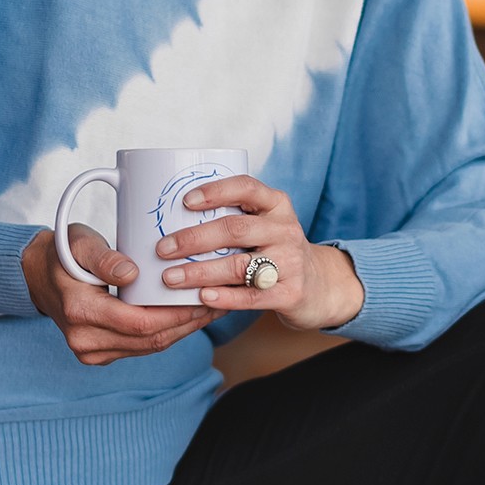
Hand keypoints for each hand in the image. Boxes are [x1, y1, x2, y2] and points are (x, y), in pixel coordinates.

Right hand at [22, 223, 210, 367]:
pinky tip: (188, 316)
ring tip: (210, 308)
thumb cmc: (63, 254)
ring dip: (183, 330)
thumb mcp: (79, 243)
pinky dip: (168, 332)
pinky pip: (142, 347)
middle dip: (188, 323)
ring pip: (150, 347)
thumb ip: (104, 257)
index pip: (140, 323)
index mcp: (80, 312)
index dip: (177, 314)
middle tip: (218, 300)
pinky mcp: (100, 353)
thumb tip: (132, 274)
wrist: (38, 276)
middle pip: (150, 339)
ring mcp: (91, 352)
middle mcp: (85, 340)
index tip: (204, 296)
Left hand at [151, 174, 364, 333]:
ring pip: (239, 265)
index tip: (184, 201)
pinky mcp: (290, 293)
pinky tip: (202, 297)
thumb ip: (233, 219)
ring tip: (171, 278)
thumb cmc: (276, 251)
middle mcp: (285, 230)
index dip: (215, 192)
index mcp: (276, 205)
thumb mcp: (265, 226)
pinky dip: (225, 297)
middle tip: (163, 249)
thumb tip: (171, 221)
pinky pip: (252, 295)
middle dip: (194, 239)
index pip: (246, 188)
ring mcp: (290, 262)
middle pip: (235, 230)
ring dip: (201, 272)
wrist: (321, 286)